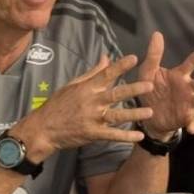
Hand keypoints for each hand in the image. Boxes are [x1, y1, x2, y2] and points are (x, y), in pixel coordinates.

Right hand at [14, 54, 154, 161]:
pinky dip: (125, 136)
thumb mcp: (72, 85)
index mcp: (87, 88)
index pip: (106, 74)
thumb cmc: (58, 104)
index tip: (134, 58)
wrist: (43, 129)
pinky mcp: (92, 134)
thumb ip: (93, 72)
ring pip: (117, 115)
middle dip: (133, 89)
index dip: (120, 66)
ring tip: (150, 112)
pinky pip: (112, 135)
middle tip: (150, 85)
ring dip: (134, 113)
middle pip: (115, 94)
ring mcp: (92, 119)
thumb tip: (106, 57)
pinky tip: (139, 136)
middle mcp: (91, 102)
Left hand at [135, 31, 193, 136]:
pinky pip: (193, 122)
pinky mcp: (186, 118)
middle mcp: (188, 89)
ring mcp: (189, 104)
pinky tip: (192, 129)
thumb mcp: (147, 72)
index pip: (189, 64)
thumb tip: (157, 33)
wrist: (149, 116)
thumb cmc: (151, 90)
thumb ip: (153, 55)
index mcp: (179, 76)